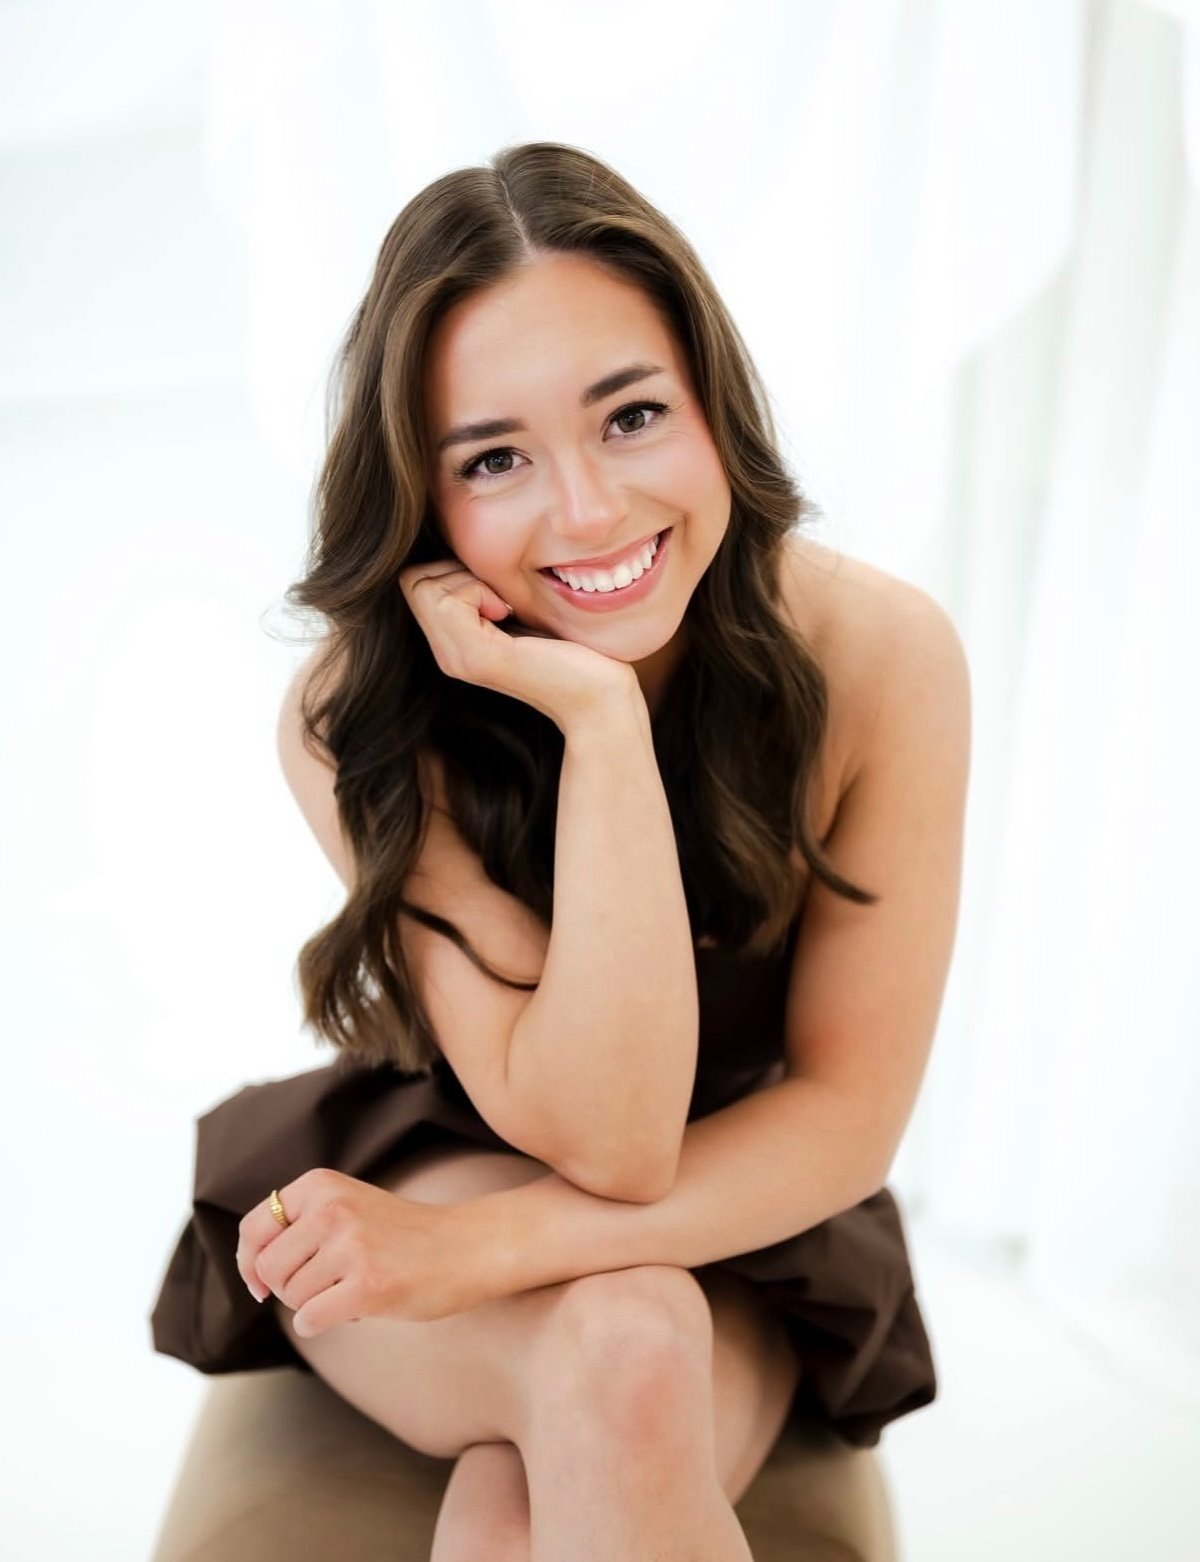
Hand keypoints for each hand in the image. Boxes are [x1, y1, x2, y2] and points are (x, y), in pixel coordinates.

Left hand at [236, 1168, 498, 1337]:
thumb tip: (251, 1271)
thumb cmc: (402, 1234)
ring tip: (350, 1288)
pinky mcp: (367, 1284)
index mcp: (320, 1184)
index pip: (254, 1229)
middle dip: (288, 1288)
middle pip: (268, 1269)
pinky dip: (321, 1323)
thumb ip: (302, 1224)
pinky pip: (311, 1319)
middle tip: (323, 1287)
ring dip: (313, 1305)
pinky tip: (351, 1311)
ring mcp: (350, 1246)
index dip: (248, 1263)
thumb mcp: (348, 1205)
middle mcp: (331, 1209)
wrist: (465, 1245)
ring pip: (291, 1297)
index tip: (260, 1286)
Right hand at [398, 557, 639, 731]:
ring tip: (504, 606)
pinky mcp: (479, 657)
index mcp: (453, 643)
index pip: (413, 580)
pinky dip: (478, 591)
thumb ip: (488, 587)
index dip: (450, 569)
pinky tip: (508, 612)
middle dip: (454, 570)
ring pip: (423, 586)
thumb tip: (468, 545)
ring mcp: (458, 659)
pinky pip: (449, 601)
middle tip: (499, 596)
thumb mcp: (519, 608)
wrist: (598, 696)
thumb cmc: (572, 648)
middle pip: (412, 580)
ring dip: (467, 580)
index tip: (495, 589)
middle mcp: (447, 655)